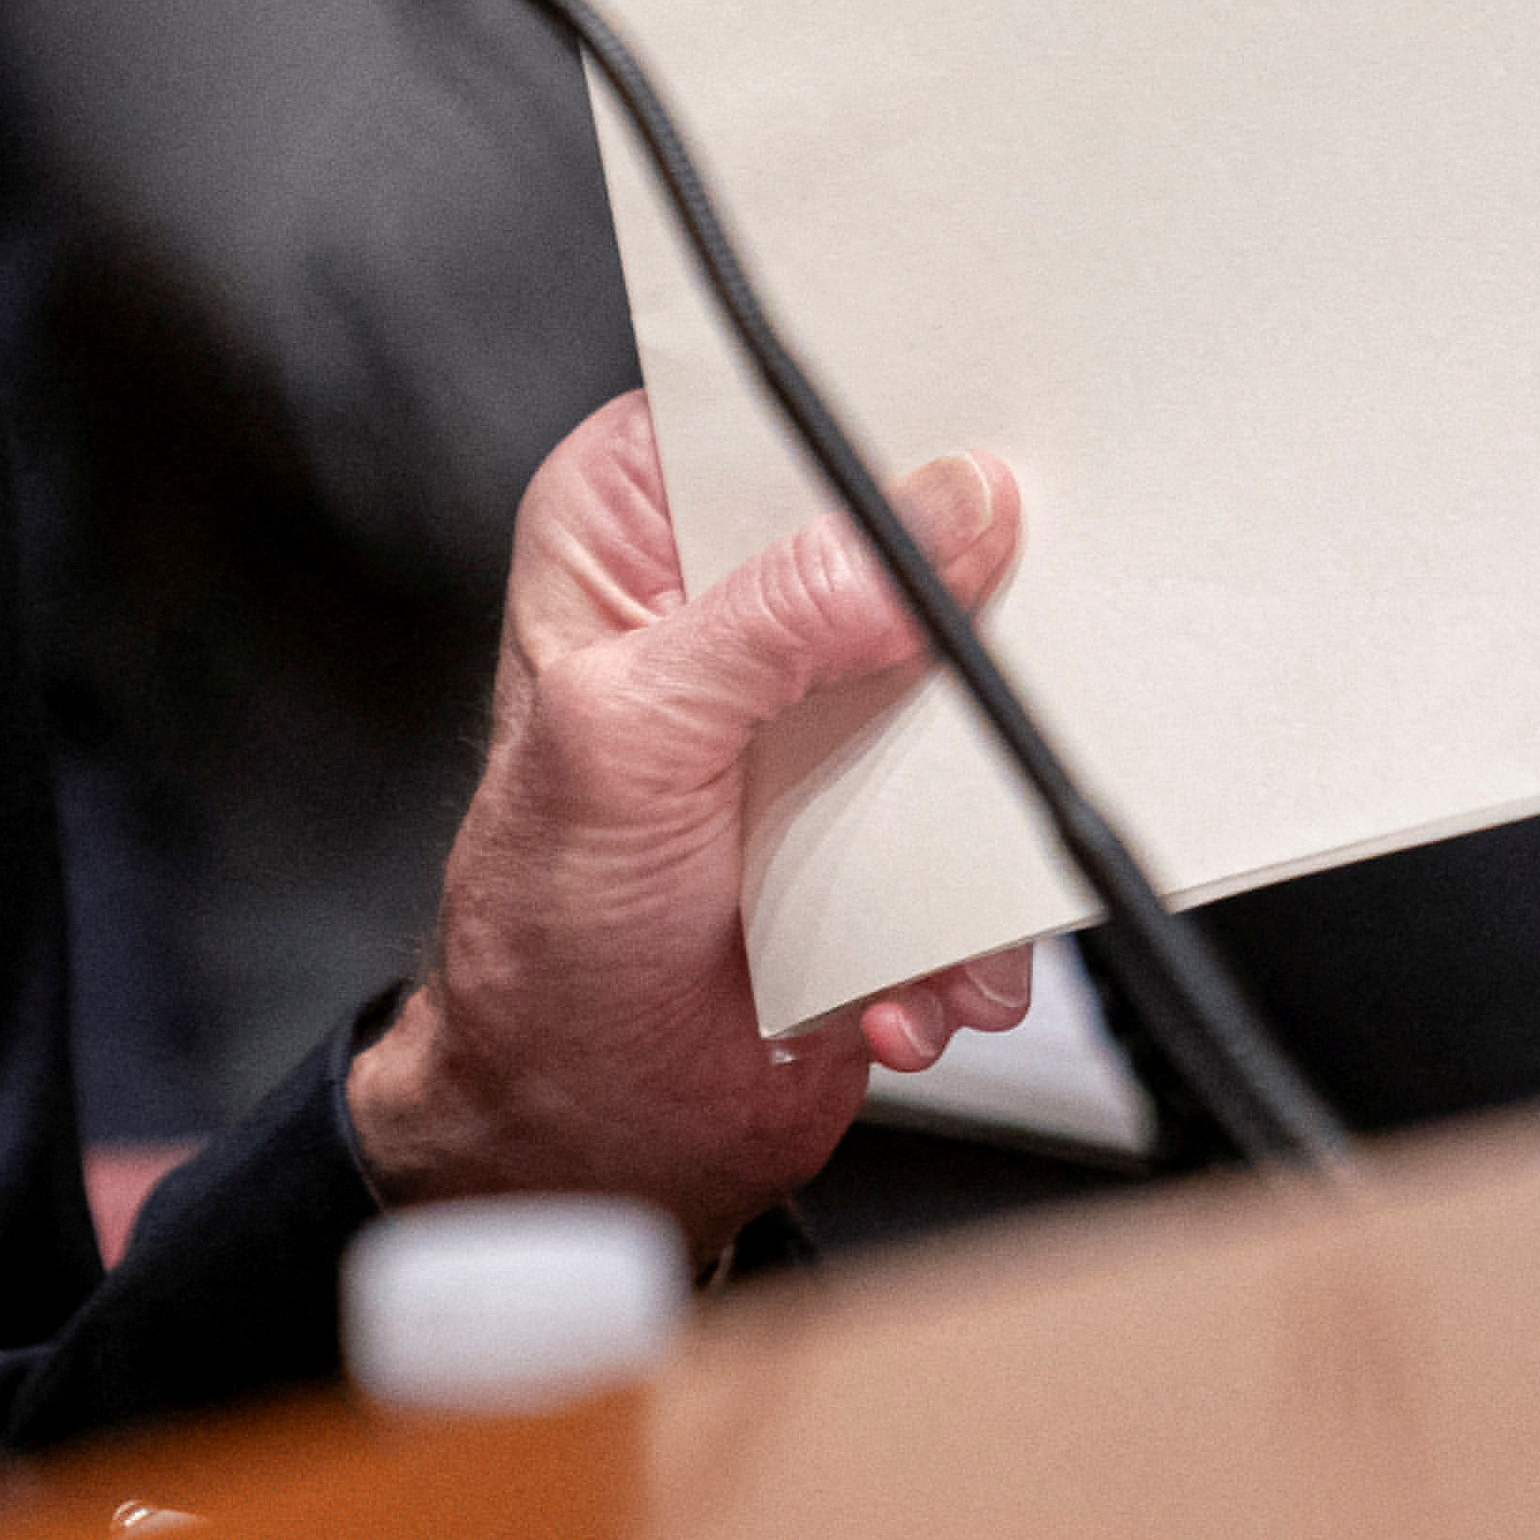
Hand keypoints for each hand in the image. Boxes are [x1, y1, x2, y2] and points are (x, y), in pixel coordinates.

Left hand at [345, 393, 1032, 1255]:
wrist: (592, 1130)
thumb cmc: (543, 933)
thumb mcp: (626, 744)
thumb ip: (772, 622)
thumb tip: (926, 524)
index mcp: (636, 522)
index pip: (778, 409)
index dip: (882, 425)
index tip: (985, 461)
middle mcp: (735, 597)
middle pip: (908, 539)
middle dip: (974, 634)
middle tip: (992, 705)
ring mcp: (824, 709)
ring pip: (977, 687)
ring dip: (978, 817)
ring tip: (919, 912)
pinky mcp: (894, 816)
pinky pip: (996, 821)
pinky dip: (979, 917)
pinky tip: (911, 977)